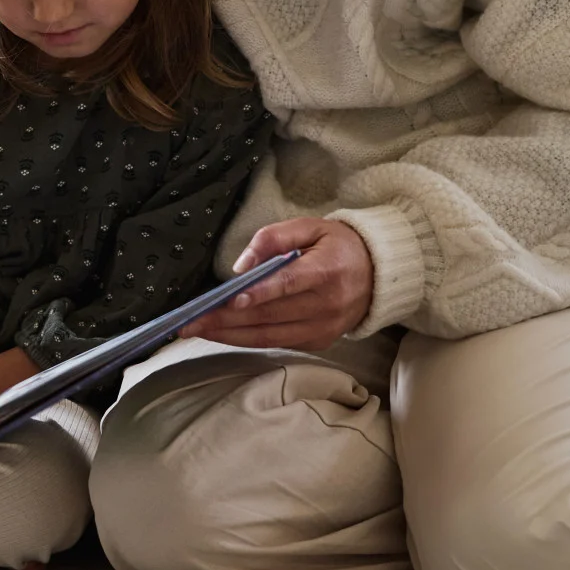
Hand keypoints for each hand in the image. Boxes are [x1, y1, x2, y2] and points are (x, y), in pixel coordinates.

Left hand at [178, 218, 373, 351]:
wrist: (379, 275)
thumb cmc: (338, 245)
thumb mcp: (310, 226)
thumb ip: (273, 238)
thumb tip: (241, 266)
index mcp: (327, 270)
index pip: (288, 284)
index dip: (258, 293)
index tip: (229, 299)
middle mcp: (328, 305)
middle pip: (270, 315)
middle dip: (226, 318)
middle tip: (189, 320)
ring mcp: (324, 328)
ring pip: (269, 336)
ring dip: (229, 335)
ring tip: (196, 330)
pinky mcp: (319, 342)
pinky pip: (277, 343)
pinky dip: (247, 339)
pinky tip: (222, 334)